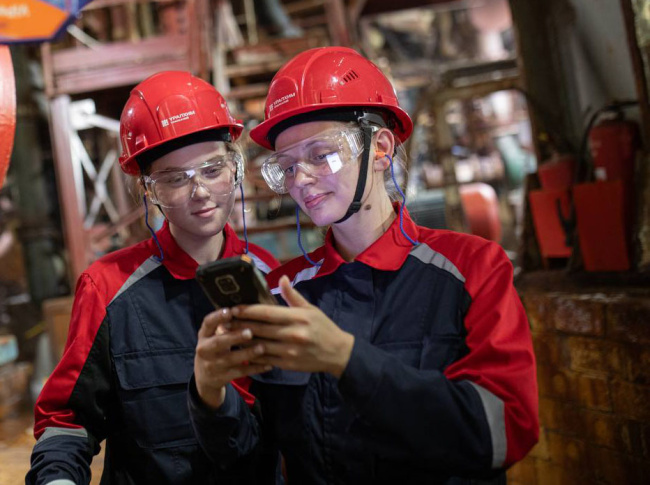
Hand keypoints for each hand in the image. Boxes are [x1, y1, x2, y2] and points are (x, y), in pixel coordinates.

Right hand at [194, 308, 270, 408]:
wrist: (205, 377)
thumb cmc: (216, 349)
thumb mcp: (214, 336)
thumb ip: (226, 324)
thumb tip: (248, 307)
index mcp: (204, 335)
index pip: (208, 323)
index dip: (218, 317)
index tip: (230, 311)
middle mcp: (205, 350)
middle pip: (218, 342)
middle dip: (234, 337)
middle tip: (250, 332)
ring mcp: (212, 365)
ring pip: (230, 359)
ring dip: (247, 353)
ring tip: (262, 347)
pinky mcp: (221, 377)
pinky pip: (240, 372)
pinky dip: (255, 368)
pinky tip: (268, 364)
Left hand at [232, 276, 354, 377]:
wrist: (338, 353)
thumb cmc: (323, 328)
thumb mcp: (311, 309)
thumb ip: (293, 296)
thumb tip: (281, 278)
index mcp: (298, 317)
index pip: (267, 312)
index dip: (248, 310)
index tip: (233, 307)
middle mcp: (292, 334)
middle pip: (259, 329)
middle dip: (239, 324)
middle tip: (223, 320)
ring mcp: (289, 351)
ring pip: (258, 345)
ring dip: (241, 340)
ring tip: (227, 334)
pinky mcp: (287, 364)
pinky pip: (264, 359)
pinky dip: (252, 354)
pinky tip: (241, 349)